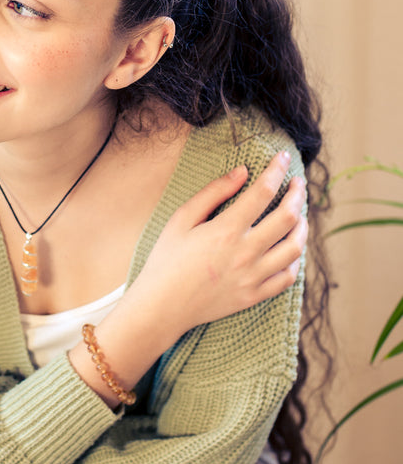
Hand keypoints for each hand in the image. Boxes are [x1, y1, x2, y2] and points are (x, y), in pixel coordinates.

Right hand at [137, 150, 306, 337]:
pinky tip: (290, 248)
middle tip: (297, 183)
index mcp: (226, 230)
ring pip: (295, 248)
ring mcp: (253, 277)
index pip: (263, 192)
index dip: (277, 170)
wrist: (162, 305)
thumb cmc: (167, 258)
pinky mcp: (254, 296)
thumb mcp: (182, 219)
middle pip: (288, 217)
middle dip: (297, 194)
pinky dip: (295, 260)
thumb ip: (213, 193)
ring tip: (299, 214)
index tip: (283, 158)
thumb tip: (242, 171)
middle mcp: (245, 253)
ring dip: (302, 226)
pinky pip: (287, 278)